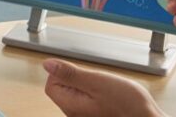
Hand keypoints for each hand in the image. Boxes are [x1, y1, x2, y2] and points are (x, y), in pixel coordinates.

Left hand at [43, 59, 162, 116]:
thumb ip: (70, 73)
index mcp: (71, 106)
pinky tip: (110, 95)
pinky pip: (88, 100)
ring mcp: (85, 116)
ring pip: (78, 94)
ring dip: (89, 86)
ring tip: (105, 88)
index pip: (51, 84)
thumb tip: (48, 64)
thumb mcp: (97, 82)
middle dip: (78, 79)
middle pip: (64, 89)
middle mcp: (74, 114)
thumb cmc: (128, 106)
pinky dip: (97, 94)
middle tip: (96, 80)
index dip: (63, 73)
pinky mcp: (95, 115)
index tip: (79, 71)